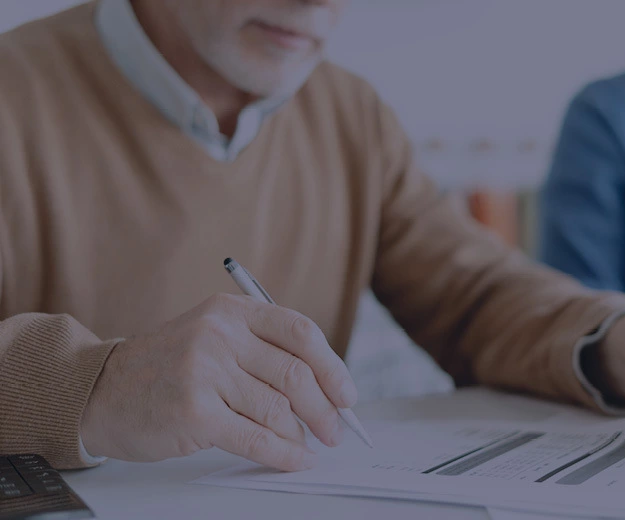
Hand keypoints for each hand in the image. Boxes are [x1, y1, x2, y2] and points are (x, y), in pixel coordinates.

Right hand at [80, 294, 356, 470]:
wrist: (102, 390)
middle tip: (336, 430)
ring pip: (278, 409)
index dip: (333, 366)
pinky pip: (256, 438)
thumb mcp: (213, 337)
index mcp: (231, 312)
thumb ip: (262, 352)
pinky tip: (295, 460)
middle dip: (325, 408)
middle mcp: (219, 336)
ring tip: (307, 445)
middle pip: (296, 374)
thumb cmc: (169, 368)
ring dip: (302, 434)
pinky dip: (283, 454)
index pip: (301, 332)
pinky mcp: (194, 412)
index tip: (347, 395)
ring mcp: (205, 373)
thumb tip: (325, 388)